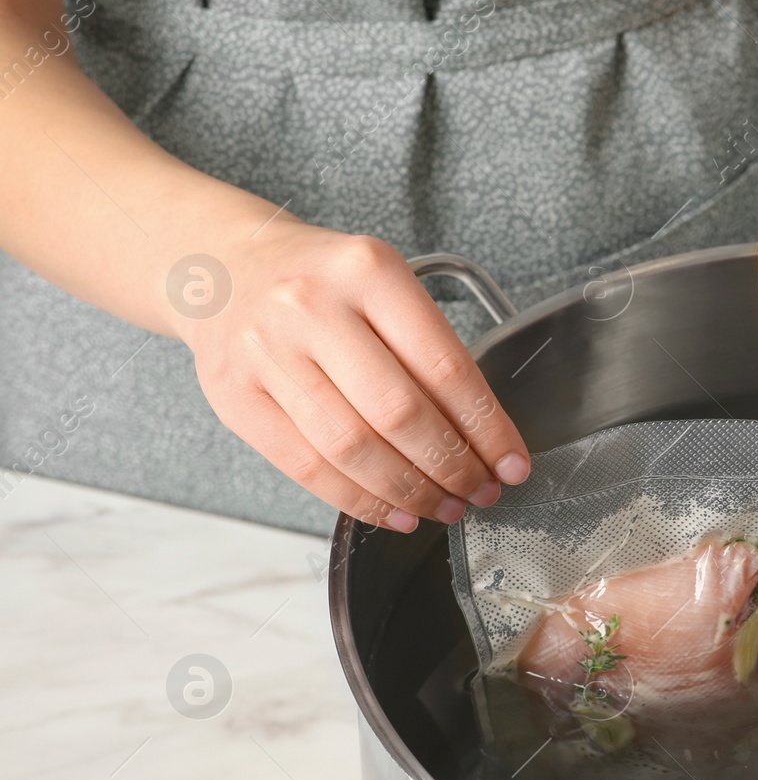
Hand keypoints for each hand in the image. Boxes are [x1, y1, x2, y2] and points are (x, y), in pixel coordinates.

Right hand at [177, 223, 528, 530]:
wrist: (223, 268)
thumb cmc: (323, 284)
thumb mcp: (384, 286)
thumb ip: (428, 350)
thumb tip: (484, 439)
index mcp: (368, 271)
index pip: (445, 366)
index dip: (486, 428)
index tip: (512, 464)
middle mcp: (312, 306)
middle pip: (399, 413)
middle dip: (452, 466)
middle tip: (481, 491)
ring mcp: (266, 352)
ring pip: (352, 448)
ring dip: (410, 491)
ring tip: (445, 506)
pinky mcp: (235, 398)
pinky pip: (307, 467)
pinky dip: (360, 501)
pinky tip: (396, 511)